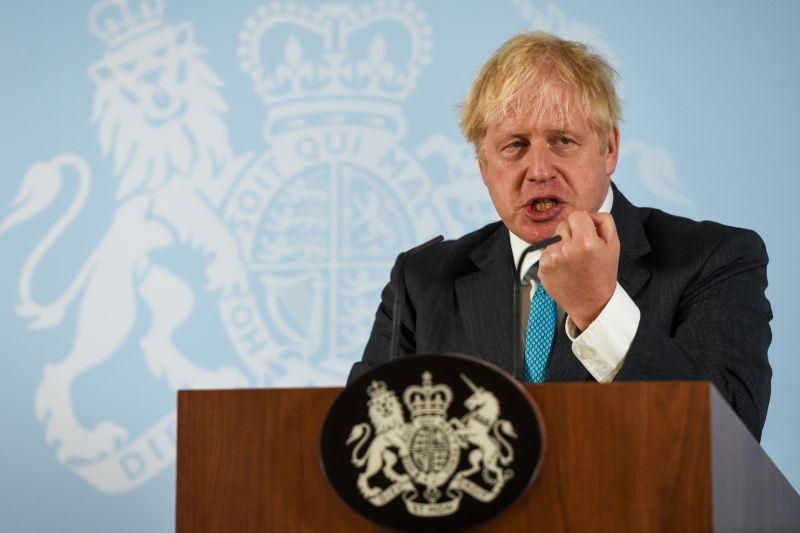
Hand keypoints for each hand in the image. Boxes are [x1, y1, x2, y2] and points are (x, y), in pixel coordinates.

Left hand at [538, 211, 619, 330]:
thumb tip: (587, 213)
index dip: (583, 222)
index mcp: (586, 242)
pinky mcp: (542, 267)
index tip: (587, 233)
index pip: (576, 215)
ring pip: (554, 239)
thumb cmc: (603, 274)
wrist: (591, 304)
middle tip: (582, 250)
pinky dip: (554, 257)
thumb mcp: (614, 244)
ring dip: (562, 245)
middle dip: (572, 234)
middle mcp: (567, 249)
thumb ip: (603, 221)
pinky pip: (547, 252)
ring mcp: (552, 259)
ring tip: (573, 262)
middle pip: (563, 225)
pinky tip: (565, 269)